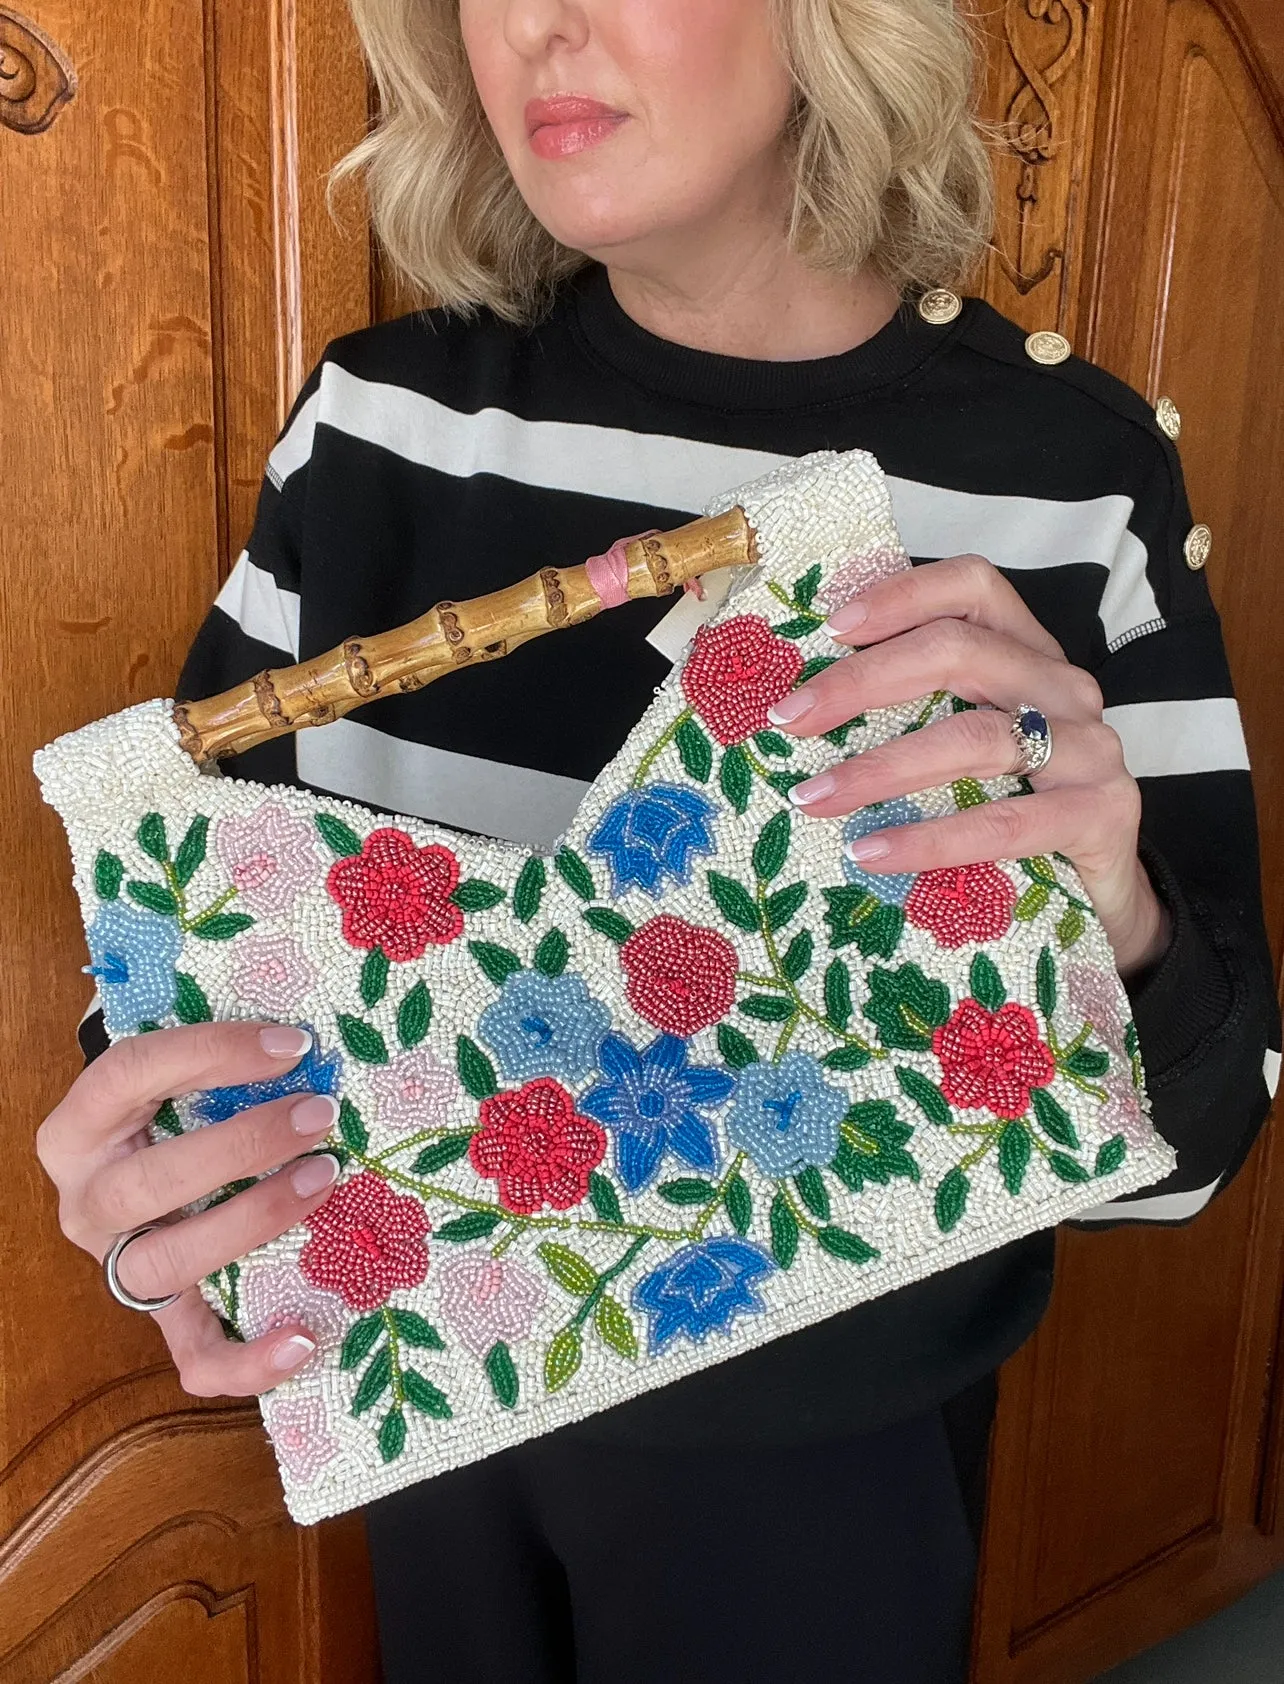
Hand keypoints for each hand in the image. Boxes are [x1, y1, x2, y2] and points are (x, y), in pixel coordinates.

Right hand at [35, 1021, 342, 1396]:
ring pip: (167, 1264)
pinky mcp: (160, 1317)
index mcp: (79, 1127)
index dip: (212, 1056)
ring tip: (325, 1178)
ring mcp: (118, 1265)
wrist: (138, 1165)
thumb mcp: (172, 1078)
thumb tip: (308, 1040)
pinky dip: (248, 1358)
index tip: (294, 1044)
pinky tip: (303, 1337)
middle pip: (150, 1181)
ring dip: (253, 1220)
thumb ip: (215, 1063)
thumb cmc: (171, 1110)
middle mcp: (87, 1201)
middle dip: (244, 1144)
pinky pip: (194, 1355)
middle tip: (320, 1113)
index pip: (130, 1075)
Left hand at [766, 553, 1170, 978]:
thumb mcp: (970, 750)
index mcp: (1030, 654)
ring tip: (814, 797)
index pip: (973, 585)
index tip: (831, 628)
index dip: (902, 595)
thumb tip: (805, 707)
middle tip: (790, 718)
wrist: (1105, 897)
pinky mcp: (1102, 815)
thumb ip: (918, 714)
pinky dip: (930, 839)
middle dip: (862, 682)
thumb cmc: (1017, 810)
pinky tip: (872, 853)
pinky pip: (1004, 823)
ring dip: (881, 768)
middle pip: (960, 651)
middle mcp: (1065, 688)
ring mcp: (1092, 749)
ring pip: (975, 737)